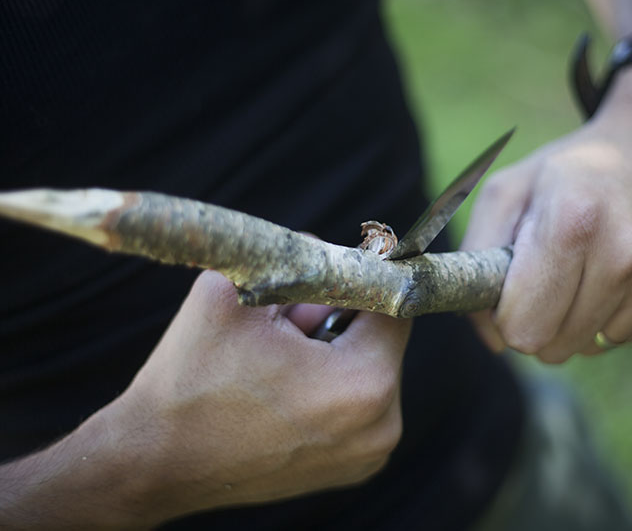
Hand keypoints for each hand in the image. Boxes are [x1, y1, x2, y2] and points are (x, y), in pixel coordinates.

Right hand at [2, 271, 410, 527]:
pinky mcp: (352, 468)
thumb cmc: (189, 377)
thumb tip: (331, 247)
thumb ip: (295, 256)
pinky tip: (282, 388)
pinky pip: (357, 404)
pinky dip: (331, 384)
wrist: (152, 461)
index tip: (336, 265)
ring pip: (368, 369)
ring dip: (335, 350)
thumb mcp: (234, 292)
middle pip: (382, 338)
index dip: (364, 275)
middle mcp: (381, 426)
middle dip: (342, 316)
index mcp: (363, 383)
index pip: (394, 303)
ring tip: (277, 360)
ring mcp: (370, 455)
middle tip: (288, 319)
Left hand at [461, 66, 631, 361]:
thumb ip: (477, 260)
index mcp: (571, 222)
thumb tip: (491, 339)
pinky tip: (625, 271)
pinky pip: (630, 337)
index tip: (517, 287)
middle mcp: (626, 252)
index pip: (522, 329)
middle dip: (543, 320)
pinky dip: (618, 314)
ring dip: (582, 318)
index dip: (509, 314)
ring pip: (592, 347)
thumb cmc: (575, 170)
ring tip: (593, 265)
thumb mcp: (509, 191)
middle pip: (554, 347)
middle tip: (553, 275)